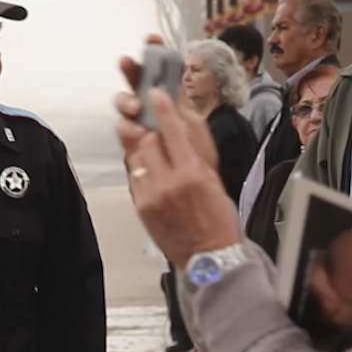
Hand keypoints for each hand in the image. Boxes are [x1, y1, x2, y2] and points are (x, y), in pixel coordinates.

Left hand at [115, 46, 240, 269]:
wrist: (209, 258)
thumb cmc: (217, 221)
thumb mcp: (213, 183)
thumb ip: (192, 159)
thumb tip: (177, 137)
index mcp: (192, 173)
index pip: (171, 131)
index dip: (162, 109)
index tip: (156, 93)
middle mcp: (169, 183)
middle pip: (148, 142)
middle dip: (152, 136)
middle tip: (159, 136)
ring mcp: (152, 197)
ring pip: (137, 159)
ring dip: (146, 155)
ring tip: (158, 162)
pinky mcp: (141, 209)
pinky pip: (135, 180)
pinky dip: (142, 175)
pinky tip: (155, 181)